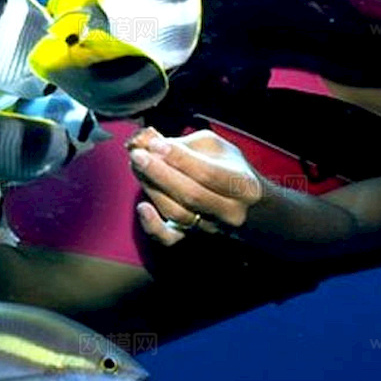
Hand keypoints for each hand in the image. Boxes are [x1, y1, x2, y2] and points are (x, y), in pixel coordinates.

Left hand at [127, 127, 264, 245]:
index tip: (155, 144)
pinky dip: (152, 226)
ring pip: (175, 211)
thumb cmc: (226, 168)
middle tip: (137, 155)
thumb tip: (149, 142)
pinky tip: (142, 208)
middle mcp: (231, 211)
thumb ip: (183, 144)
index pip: (207, 173)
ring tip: (137, 166)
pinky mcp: (191, 236)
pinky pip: (169, 238)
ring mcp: (211, 227)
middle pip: (190, 194)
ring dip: (152, 187)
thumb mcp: (213, 147)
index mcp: (243, 185)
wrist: (243, 204)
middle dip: (159, 172)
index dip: (178, 158)